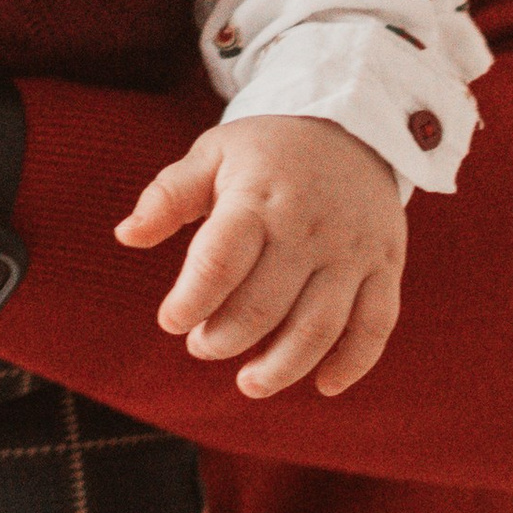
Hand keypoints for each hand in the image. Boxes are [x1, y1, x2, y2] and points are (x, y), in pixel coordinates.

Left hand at [115, 114, 404, 398]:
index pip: (220, 261)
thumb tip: (126, 236)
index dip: (190, 301)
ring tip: (249, 382)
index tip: (171, 320)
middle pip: (265, 305)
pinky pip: (375, 325)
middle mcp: (310, 227)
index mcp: (260, 198)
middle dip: (225, 339)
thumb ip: (167, 195)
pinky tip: (323, 386)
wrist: (354, 126)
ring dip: (282, 367)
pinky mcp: (386, 266)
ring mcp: (353, 250)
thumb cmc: (268, 150)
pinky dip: (352, 363)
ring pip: (320, 327)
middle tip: (202, 347)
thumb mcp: (212, 153)